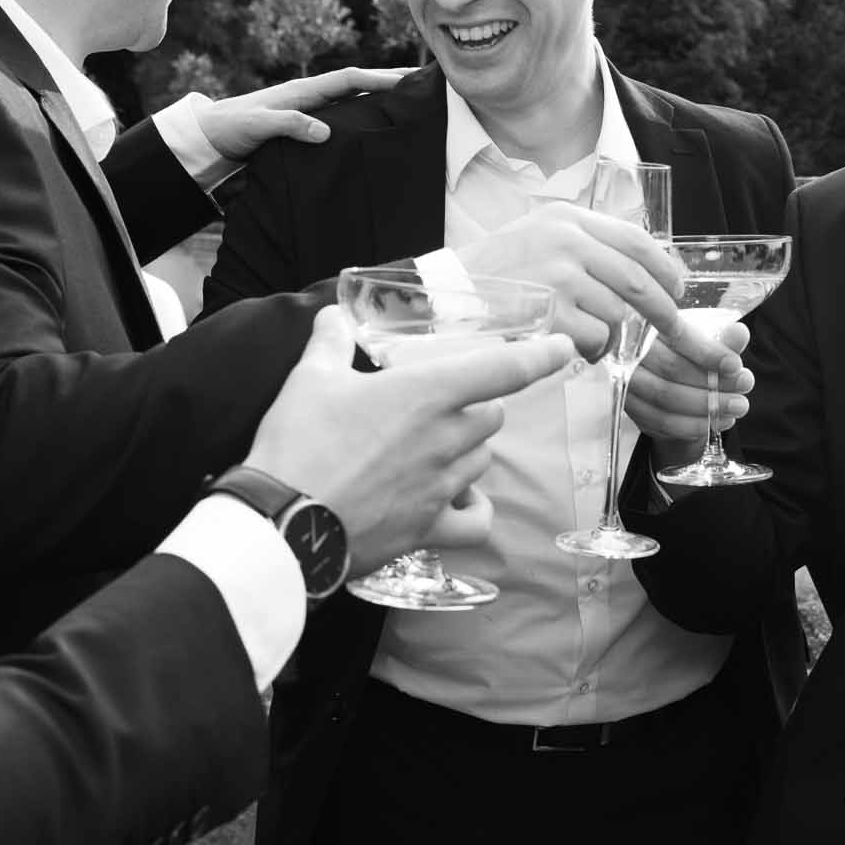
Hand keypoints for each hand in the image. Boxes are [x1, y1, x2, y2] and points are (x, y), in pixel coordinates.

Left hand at [188, 67, 412, 161]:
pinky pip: (343, 113)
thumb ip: (288, 125)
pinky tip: (376, 123)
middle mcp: (310, 95)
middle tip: (421, 82)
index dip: (377, 78)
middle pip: (357, 83)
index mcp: (302, 91)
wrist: (210, 135)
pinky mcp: (306, 122)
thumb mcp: (257, 127)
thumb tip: (325, 131)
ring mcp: (309, 108)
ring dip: (378, 95)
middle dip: (388, 80)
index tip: (406, 81)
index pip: (348, 79)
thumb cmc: (232, 128)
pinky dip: (363, 112)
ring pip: (352, 97)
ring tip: (408, 101)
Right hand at [246, 306, 572, 572]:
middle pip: (490, 416)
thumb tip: (332, 315)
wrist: (279, 522)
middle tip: (437, 407)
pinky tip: (457, 500)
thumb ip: (328, 342)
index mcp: (425, 394)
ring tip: (432, 449)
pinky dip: (475, 509)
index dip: (540, 355)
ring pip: (483, 460)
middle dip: (474, 407)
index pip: (503, 369)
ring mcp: (442, 487)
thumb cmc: (296, 445)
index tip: (564, 347)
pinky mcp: (429, 528)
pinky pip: (478, 520)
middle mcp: (445, 439)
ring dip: (469, 451)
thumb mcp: (308, 380)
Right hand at [454, 205, 684, 360]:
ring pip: (618, 313)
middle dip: (664, 310)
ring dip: (619, 335)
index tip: (678, 289)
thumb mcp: (541, 235)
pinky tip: (581, 349)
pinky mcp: (548, 311)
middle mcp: (565, 240)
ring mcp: (557, 276)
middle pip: (637, 280)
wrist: (448, 293)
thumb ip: (587, 244)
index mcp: (568, 218)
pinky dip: (596, 349)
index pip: (635, 239)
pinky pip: (595, 336)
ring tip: (602, 340)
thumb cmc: (499, 270)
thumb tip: (646, 269)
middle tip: (673, 329)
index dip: (666, 268)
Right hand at [626, 318, 751, 446]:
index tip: (735, 365)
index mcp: (650, 324)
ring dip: (707, 406)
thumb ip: (723, 340)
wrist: (666, 378)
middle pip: (671, 369)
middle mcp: (631, 350)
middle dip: (712, 382)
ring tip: (738, 406)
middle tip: (745, 386)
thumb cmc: (688, 355)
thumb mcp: (708, 343)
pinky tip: (718, 421)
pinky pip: (661, 421)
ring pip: (666, 397)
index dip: (708, 352)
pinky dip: (693, 425)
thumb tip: (740, 333)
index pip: (678, 336)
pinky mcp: (631, 407)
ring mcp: (627, 380)